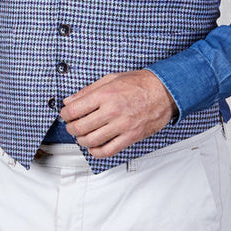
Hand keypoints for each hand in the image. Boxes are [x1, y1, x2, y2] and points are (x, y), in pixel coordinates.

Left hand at [60, 69, 176, 158]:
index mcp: (105, 94)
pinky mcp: (131, 137)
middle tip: (72, 125)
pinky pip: (108, 150)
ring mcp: (122, 125)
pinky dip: (96, 152)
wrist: (165, 91)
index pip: (74, 110)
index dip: (65, 114)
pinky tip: (94, 146)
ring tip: (82, 136)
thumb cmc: (140, 83)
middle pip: (80, 127)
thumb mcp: (111, 78)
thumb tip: (70, 100)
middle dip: (71, 128)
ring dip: (81, 140)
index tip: (66, 114)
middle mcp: (112, 111)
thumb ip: (88, 90)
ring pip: (91, 141)